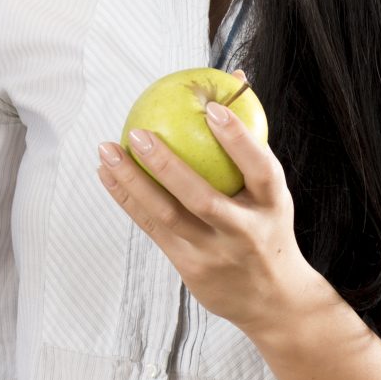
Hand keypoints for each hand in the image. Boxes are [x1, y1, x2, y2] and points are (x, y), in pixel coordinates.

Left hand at [95, 76, 325, 337]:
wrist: (274, 302)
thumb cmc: (267, 228)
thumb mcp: (271, 193)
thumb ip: (249, 142)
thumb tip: (235, 78)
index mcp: (273, 206)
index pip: (261, 169)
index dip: (239, 139)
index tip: (211, 108)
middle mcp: (244, 232)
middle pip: (202, 198)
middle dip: (167, 166)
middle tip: (137, 132)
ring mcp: (214, 253)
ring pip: (166, 215)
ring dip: (131, 181)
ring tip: (106, 150)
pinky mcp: (189, 268)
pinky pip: (151, 227)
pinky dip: (127, 199)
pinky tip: (107, 174)